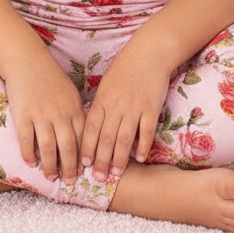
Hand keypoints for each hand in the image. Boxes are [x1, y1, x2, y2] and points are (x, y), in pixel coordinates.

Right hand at [4, 55, 85, 184]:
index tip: (84, 172)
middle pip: (68, 148)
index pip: (83, 139)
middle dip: (70, 168)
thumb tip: (82, 136)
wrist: (27, 61)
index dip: (84, 158)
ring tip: (51, 177)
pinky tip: (31, 163)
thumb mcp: (69, 93)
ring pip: (49, 148)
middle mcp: (60, 113)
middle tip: (70, 182)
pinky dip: (29, 154)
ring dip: (50, 166)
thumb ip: (75, 113)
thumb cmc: (50, 77)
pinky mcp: (23, 115)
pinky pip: (27, 141)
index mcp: (74, 108)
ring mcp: (41, 115)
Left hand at [80, 47, 170, 182]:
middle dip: (100, 160)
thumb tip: (91, 129)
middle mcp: (116, 105)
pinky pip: (146, 131)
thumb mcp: (106, 85)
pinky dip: (142, 146)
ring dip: (119, 158)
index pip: (90, 128)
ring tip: (116, 174)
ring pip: (124, 138)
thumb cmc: (124, 69)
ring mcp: (134, 107)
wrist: (148, 53)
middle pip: (106, 137)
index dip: (86, 147)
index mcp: (102, 100)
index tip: (82, 164)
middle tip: (98, 179)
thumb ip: (100, 107)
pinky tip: (140, 158)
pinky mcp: (151, 107)